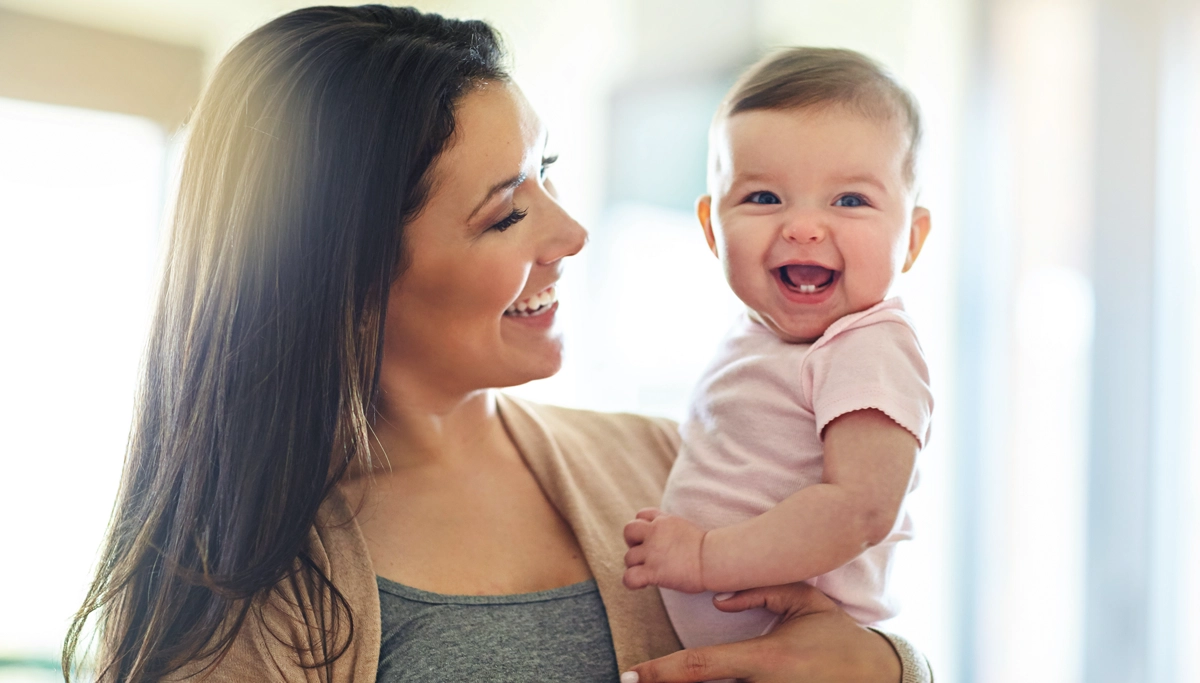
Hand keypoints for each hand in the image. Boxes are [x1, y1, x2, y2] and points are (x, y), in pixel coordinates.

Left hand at [621, 582, 902, 682]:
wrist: (878, 676)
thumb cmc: (838, 638)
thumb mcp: (805, 602)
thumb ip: (762, 591)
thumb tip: (720, 599)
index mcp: (765, 659)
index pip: (700, 665)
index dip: (660, 672)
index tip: (630, 674)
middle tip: (629, 680)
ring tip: (655, 681)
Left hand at [622, 508, 705, 592]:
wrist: (716, 558)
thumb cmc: (709, 549)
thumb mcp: (686, 528)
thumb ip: (671, 529)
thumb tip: (666, 541)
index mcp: (664, 520)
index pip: (641, 515)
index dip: (642, 528)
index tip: (650, 539)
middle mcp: (655, 532)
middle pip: (628, 531)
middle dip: (632, 543)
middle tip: (645, 554)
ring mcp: (652, 552)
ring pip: (628, 557)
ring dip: (636, 566)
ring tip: (651, 572)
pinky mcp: (653, 571)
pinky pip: (629, 578)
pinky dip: (633, 582)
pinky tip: (644, 584)